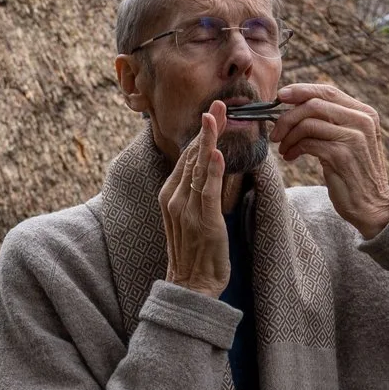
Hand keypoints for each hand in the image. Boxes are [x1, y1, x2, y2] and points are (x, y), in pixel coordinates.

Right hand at [160, 103, 228, 296]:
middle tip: (219, 103)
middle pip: (192, 156)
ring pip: (200, 168)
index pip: (187, 158)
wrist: (190, 286)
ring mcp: (187, 209)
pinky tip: (217, 152)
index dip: (201, 134)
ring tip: (217, 115)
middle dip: (207, 128)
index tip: (213, 113)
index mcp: (169, 195)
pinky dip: (213, 170)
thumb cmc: (193, 254)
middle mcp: (174, 198)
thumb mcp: (188, 218)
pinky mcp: (204, 221)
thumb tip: (205, 171)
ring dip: (209, 139)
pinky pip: (208, 191)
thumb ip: (193, 193)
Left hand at [275, 83, 388, 237]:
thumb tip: (295, 104)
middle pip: (314, 104)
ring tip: (284, 147)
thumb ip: (332, 121)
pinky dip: (293, 148)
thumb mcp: (349, 140)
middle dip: (288, 116)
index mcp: (365, 113)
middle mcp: (362, 121)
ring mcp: (353, 138)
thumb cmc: (354, 172)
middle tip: (276, 132)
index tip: (280, 96)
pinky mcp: (341, 155)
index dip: (301, 91)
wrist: (372, 206)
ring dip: (288, 135)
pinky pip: (307, 142)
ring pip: (308, 123)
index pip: (328, 91)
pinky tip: (290, 157)